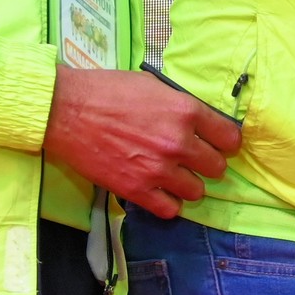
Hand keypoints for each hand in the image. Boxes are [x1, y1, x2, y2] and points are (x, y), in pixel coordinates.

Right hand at [44, 69, 241, 219]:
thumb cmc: (105, 91)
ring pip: (197, 192)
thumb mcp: (152, 85)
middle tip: (192, 161)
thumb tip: (200, 119)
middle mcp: (178, 142)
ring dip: (188, 185)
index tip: (218, 144)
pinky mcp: (136, 189)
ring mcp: (158, 169)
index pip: (230, 137)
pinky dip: (168, 203)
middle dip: (207, 164)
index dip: (226, 142)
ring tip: (173, 176)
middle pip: (217, 168)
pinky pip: (170, 209)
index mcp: (185, 111)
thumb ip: (180, 105)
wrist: (63, 110)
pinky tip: (159, 192)